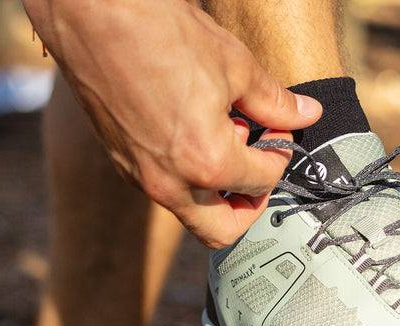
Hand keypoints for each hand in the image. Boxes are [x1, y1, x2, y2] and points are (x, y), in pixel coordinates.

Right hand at [24, 0, 321, 247]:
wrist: (94, 18)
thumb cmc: (161, 35)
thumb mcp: (234, 65)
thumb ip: (273, 101)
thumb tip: (305, 114)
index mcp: (207, 162)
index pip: (261, 182)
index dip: (280, 155)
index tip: (281, 133)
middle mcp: (170, 182)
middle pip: (221, 230)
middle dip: (248, 205)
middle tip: (259, 167)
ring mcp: (140, 176)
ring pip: (189, 211)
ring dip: (215, 190)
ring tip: (224, 136)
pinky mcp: (121, 162)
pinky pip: (163, 188)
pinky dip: (186, 175)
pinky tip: (193, 130)